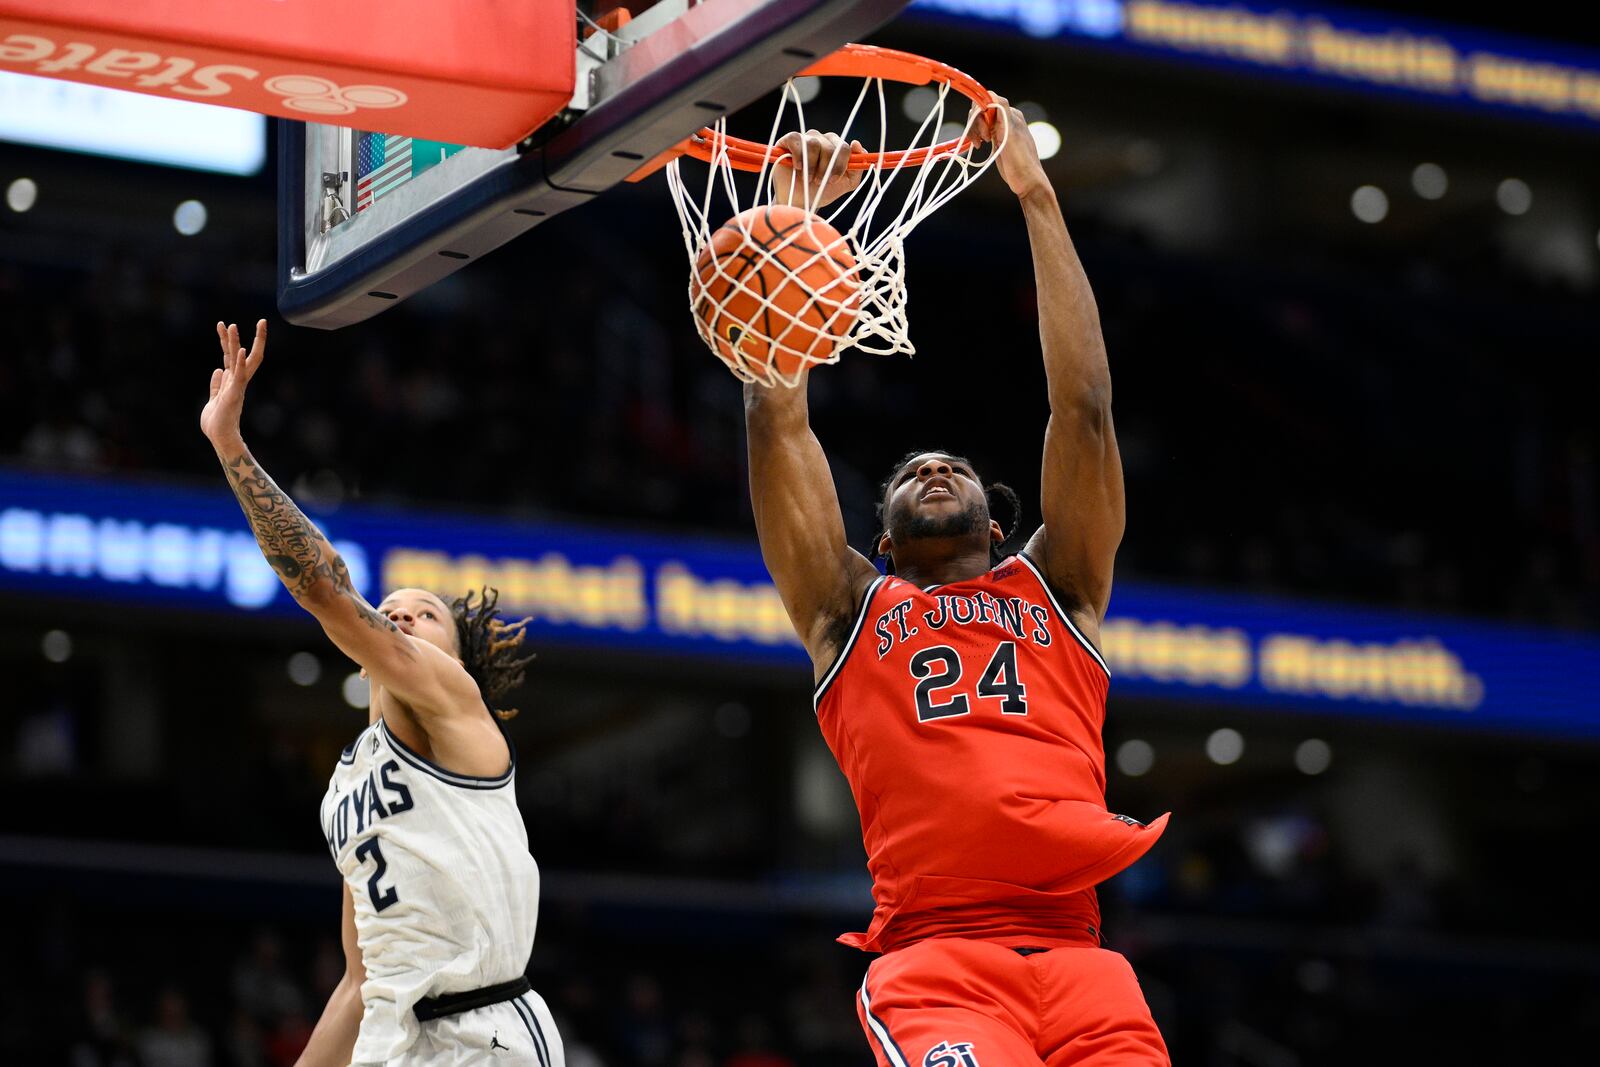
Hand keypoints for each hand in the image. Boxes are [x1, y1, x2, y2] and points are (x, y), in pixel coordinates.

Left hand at [201, 319, 266, 446]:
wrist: (220, 437)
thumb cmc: (217, 422)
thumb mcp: (213, 399)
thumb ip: (216, 385)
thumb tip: (218, 370)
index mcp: (232, 381)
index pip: (234, 356)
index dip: (230, 340)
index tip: (227, 324)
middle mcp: (237, 381)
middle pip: (245, 354)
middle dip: (252, 338)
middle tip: (262, 321)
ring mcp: (237, 387)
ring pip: (238, 361)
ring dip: (236, 343)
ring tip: (233, 326)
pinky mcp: (234, 394)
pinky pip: (240, 376)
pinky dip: (242, 363)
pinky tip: (242, 350)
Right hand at [771, 130, 864, 210]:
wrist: (798, 201)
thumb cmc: (821, 192)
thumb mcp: (845, 184)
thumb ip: (856, 168)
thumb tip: (857, 145)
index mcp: (835, 147)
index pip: (843, 147)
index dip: (840, 165)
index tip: (833, 180)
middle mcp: (821, 140)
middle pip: (829, 146)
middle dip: (826, 168)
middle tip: (819, 182)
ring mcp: (805, 138)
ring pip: (813, 144)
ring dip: (811, 165)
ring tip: (807, 178)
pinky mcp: (788, 140)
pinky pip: (796, 139)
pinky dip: (798, 155)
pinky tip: (798, 167)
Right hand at [971, 94, 1049, 198]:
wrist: (1026, 180)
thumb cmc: (1021, 159)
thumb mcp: (1011, 133)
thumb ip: (1002, 112)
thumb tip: (991, 94)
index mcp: (1011, 114)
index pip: (988, 100)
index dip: (980, 113)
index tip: (984, 131)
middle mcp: (1006, 119)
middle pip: (981, 110)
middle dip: (976, 124)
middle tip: (983, 141)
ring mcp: (1001, 129)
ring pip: (979, 121)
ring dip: (974, 131)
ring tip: (979, 145)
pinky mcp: (996, 139)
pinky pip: (981, 130)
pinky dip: (976, 136)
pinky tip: (979, 146)